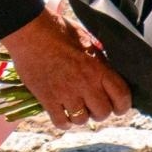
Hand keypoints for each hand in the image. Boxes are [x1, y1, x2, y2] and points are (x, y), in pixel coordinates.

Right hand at [2, 8, 131, 128]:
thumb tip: (107, 68)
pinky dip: (64, 122)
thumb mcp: (85, 38)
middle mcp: (85, 84)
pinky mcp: (47, 98)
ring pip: (82, 120)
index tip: (118, 106)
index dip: (123, 105)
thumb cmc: (57, 29)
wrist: (28, 30)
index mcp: (97, 68)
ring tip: (76, 107)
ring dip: (81, 116)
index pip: (121, 97)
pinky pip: (61, 122)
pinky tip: (63, 115)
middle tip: (93, 104)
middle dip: (101, 111)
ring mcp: (65, 93)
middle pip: (103, 113)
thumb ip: (98, 56)